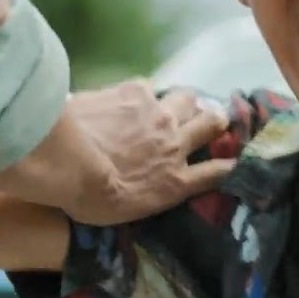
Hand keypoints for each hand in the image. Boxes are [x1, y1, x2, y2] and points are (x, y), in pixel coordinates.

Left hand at [61, 81, 233, 225]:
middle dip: (216, 120)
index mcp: (174, 181)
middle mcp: (175, 143)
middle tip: (211, 118)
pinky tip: (127, 98)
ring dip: (184, 101)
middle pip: (211, 123)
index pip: (215, 172)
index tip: (233, 162)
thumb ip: (148, 192)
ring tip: (171, 103)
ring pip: (187, 97)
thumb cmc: (89, 198)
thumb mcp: (128, 210)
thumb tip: (145, 185)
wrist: (66, 160)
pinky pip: (148, 87)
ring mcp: (158, 114)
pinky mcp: (135, 92)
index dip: (228, 165)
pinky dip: (142, 94)